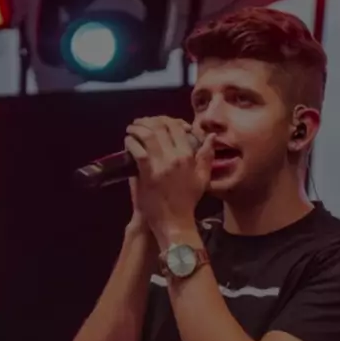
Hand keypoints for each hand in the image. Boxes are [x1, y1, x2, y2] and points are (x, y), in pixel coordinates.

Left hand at [124, 116, 214, 234]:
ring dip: (137, 128)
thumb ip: (206, 156)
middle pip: (160, 127)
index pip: (177, 127)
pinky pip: (137, 150)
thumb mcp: (203, 178)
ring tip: (132, 128)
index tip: (159, 121)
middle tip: (141, 122)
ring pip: (147, 136)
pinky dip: (131, 142)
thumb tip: (211, 136)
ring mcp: (160, 165)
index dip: (166, 119)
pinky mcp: (146, 173)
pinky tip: (128, 141)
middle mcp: (175, 157)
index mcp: (188, 156)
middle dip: (148, 121)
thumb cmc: (188, 200)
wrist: (174, 221)